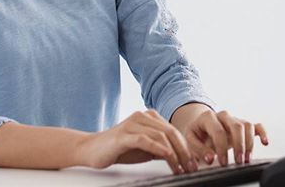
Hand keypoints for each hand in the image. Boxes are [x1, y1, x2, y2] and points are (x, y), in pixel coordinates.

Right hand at [77, 109, 200, 173]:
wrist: (90, 149)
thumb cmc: (118, 149)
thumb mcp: (145, 149)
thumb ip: (161, 148)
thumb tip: (183, 157)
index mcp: (149, 117)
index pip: (174, 131)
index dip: (187, 147)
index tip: (194, 162)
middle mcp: (142, 116)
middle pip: (171, 132)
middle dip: (184, 151)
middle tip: (191, 167)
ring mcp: (132, 123)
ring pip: (161, 135)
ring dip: (175, 154)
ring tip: (180, 167)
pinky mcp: (124, 135)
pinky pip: (146, 140)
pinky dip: (159, 149)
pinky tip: (168, 157)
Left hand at [171, 105, 269, 166]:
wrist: (201, 126)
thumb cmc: (197, 134)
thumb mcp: (191, 140)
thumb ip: (199, 150)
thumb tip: (211, 158)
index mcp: (208, 117)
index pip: (218, 131)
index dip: (222, 147)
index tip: (223, 162)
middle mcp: (223, 115)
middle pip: (237, 126)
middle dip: (239, 145)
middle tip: (238, 161)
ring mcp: (234, 119)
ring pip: (247, 125)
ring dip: (249, 143)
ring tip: (246, 159)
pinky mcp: (243, 124)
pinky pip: (256, 125)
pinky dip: (262, 133)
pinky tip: (265, 142)